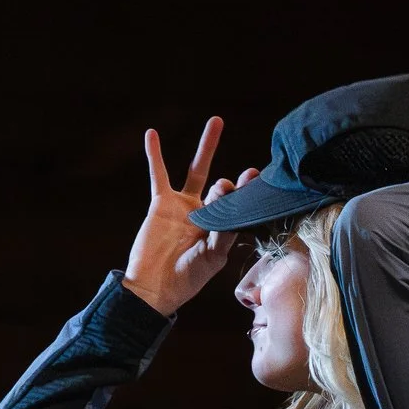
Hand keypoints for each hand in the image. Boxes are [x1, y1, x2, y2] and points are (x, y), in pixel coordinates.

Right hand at [122, 117, 245, 315]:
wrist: (153, 287)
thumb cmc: (185, 278)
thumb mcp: (211, 259)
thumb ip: (223, 235)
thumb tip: (234, 215)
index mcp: (222, 229)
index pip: (239, 206)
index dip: (248, 193)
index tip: (256, 180)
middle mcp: (206, 214)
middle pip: (224, 187)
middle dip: (236, 179)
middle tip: (250, 171)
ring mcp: (184, 206)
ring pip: (197, 170)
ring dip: (207, 147)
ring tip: (217, 122)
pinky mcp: (162, 202)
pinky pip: (158, 174)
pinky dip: (155, 155)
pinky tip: (152, 135)